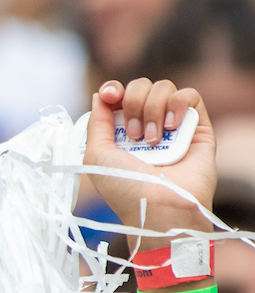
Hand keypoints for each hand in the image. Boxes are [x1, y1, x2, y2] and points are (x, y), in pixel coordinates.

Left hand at [84, 79, 216, 249]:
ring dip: (152, 109)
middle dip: (132, 104)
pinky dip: (176, 105)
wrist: (158, 206)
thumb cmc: (125, 187)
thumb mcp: (96, 155)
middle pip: (140, 86)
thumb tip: (100, 95)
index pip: (119, 94)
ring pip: (163, 88)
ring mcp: (172, 125)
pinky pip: (189, 95)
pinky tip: (170, 127)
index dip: (113, 89)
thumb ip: (96, 123)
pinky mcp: (197, 126)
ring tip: (152, 141)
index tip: (110, 95)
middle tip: (133, 135)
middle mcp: (148, 124)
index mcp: (121, 131)